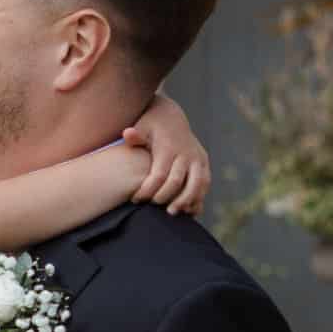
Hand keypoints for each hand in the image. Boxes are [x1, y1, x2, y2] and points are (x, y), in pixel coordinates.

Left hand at [122, 93, 210, 215]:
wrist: (171, 118)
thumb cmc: (151, 127)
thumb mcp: (142, 127)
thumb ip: (135, 135)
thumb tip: (128, 134)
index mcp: (170, 148)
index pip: (159, 175)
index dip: (147, 190)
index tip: (135, 199)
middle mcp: (186, 154)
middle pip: (177, 182)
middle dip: (164, 197)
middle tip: (151, 207)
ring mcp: (198, 159)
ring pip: (196, 185)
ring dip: (185, 201)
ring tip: (171, 213)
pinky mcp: (204, 165)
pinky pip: (204, 185)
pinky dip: (197, 199)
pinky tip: (188, 211)